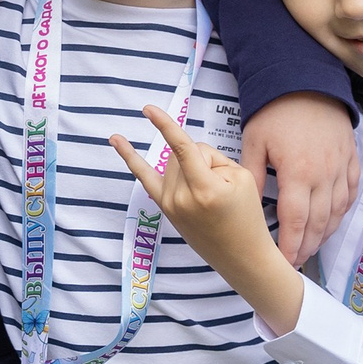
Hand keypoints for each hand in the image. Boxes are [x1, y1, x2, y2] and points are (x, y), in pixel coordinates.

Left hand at [111, 106, 305, 333]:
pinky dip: (130, 158)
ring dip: (191, 167)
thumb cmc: (246, 215)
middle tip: (222, 184)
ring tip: (210, 193)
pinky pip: (144, 178)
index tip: (148, 108)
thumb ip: (212, 157)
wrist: (241, 255)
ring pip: (173, 162)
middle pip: (183, 153)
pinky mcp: (164, 208)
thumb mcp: (242, 176)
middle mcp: (181, 197)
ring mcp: (169, 204)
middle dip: (203, 159)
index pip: (182, 148)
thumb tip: (187, 153)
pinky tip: (116, 140)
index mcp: (205, 188)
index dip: (165, 125)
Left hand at [239, 91, 359, 265]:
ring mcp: (341, 167)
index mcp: (298, 173)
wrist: (306, 79)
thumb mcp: (254, 142)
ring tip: (311, 247)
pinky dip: (342, 211)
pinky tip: (332, 221)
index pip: (295, 221)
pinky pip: (351, 193)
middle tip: (295, 262)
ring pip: (338, 212)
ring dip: (325, 234)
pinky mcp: (351, 159)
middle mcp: (324, 175)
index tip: (283, 262)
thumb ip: (250, 177)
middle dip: (307, 246)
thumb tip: (244, 206)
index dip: (290, 245)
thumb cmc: (275, 110)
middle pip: (318, 223)